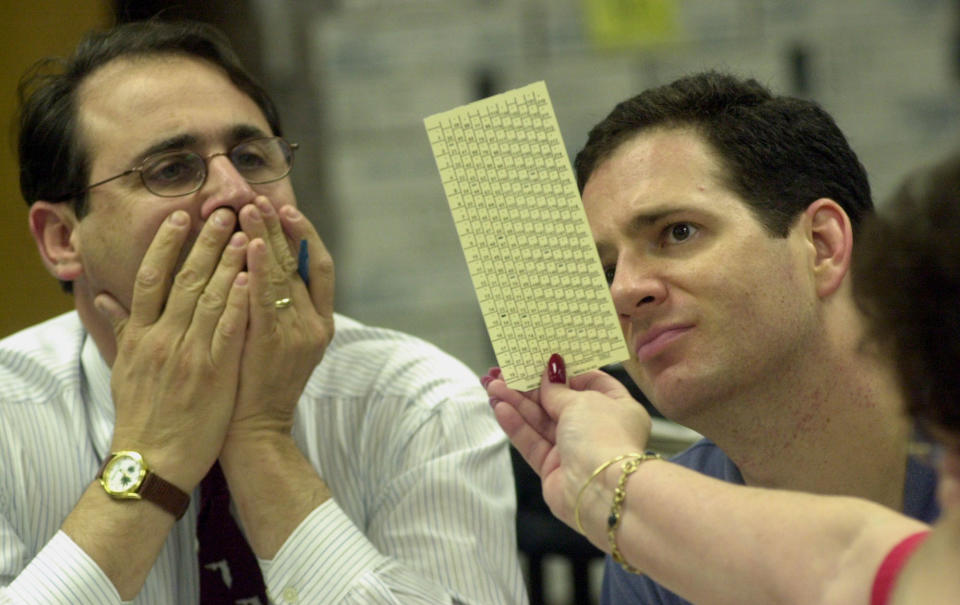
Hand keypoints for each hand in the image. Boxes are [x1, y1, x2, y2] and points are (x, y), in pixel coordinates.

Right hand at [96, 208, 248, 489]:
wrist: (153, 461)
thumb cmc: (142, 414)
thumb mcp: (124, 366)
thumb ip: (121, 327)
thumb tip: (103, 296)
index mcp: (141, 334)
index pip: (151, 277)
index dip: (167, 244)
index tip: (182, 217)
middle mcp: (163, 338)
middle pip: (185, 279)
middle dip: (206, 242)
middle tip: (224, 211)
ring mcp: (188, 354)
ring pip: (211, 298)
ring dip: (229, 262)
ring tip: (246, 233)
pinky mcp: (213, 373)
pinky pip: (228, 330)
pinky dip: (239, 302)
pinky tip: (251, 278)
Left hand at [225, 197, 333, 445]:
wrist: (255, 431)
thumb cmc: (257, 387)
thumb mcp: (279, 346)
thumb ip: (277, 310)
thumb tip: (262, 269)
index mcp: (321, 323)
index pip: (319, 267)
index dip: (304, 235)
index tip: (285, 210)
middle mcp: (315, 324)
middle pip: (300, 263)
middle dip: (280, 228)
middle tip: (260, 198)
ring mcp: (297, 333)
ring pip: (283, 275)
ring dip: (264, 238)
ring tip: (247, 209)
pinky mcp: (274, 343)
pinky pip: (266, 298)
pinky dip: (257, 269)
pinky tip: (245, 246)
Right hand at [485, 355, 651, 536]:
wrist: (601, 491)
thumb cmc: (603, 438)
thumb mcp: (581, 401)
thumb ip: (558, 388)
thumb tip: (549, 371)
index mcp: (617, 408)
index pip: (589, 382)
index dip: (563, 371)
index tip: (539, 360)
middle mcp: (597, 428)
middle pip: (558, 402)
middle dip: (529, 387)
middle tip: (502, 373)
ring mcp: (575, 450)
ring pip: (540, 422)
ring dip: (516, 403)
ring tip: (492, 386)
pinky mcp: (554, 469)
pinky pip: (532, 442)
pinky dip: (516, 425)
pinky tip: (499, 408)